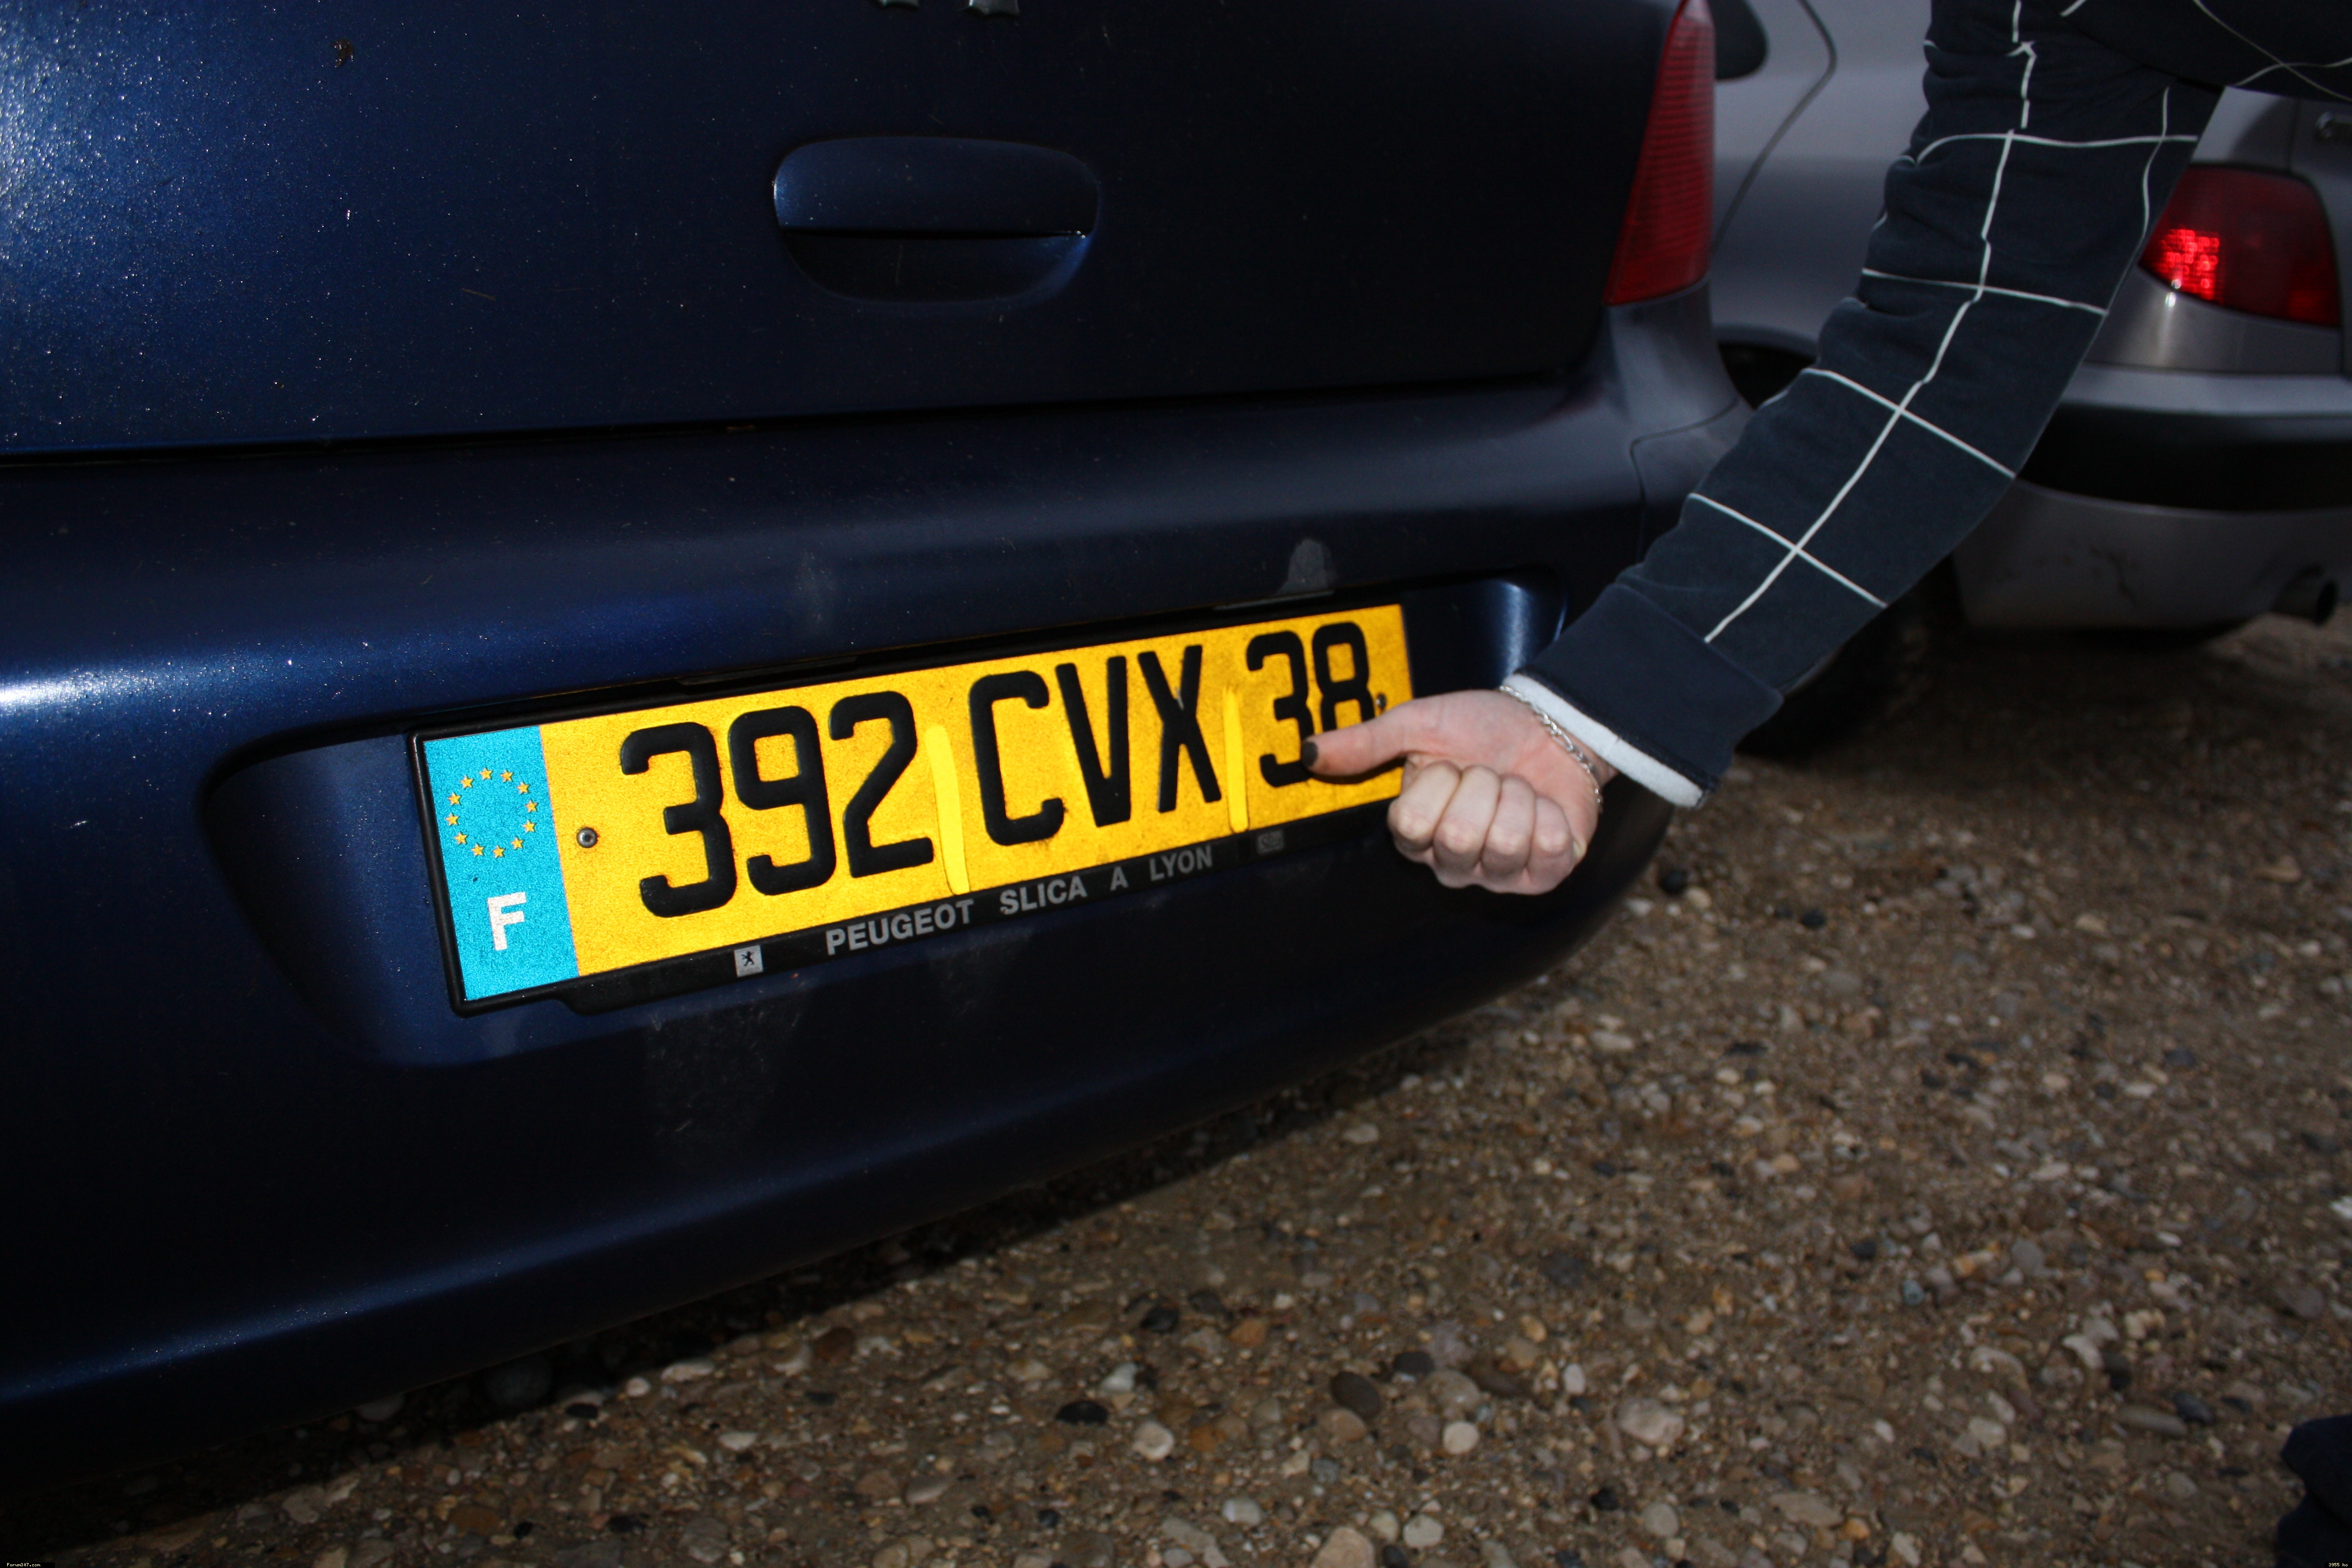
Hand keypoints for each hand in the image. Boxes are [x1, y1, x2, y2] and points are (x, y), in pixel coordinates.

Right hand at [1305, 689, 1611, 893]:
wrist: (1549, 723)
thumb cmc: (1481, 728)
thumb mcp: (1418, 725)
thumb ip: (1365, 743)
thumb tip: (1308, 753)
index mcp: (1415, 833)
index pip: (1412, 823)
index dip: (1439, 783)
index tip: (1451, 765)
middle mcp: (1452, 864)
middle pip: (1457, 837)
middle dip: (1482, 785)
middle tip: (1489, 773)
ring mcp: (1498, 875)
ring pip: (1503, 843)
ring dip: (1517, 796)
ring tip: (1517, 786)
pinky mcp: (1544, 875)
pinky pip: (1548, 848)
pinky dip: (1551, 813)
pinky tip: (1545, 805)